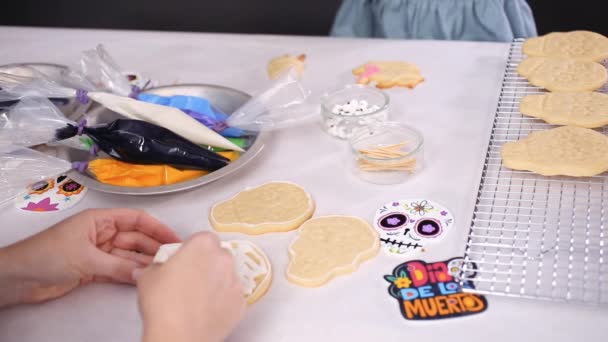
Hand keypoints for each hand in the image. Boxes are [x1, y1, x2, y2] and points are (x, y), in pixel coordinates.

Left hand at [0, 208, 179, 306]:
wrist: (19, 277)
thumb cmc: (46, 254)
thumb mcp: (86, 258)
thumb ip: (117, 267)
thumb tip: (144, 272)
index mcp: (100, 220)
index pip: (136, 219)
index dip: (156, 227)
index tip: (173, 238)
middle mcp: (102, 233)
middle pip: (135, 238)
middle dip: (153, 247)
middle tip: (172, 258)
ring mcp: (99, 252)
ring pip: (129, 256)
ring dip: (144, 263)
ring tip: (163, 270)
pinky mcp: (94, 270)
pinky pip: (119, 270)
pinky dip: (131, 274)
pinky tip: (145, 278)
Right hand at [137, 232, 245, 341]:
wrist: (179, 335)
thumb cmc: (162, 303)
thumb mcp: (147, 277)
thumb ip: (155, 266)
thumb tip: (153, 269)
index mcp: (203, 245)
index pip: (201, 239)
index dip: (191, 249)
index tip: (183, 260)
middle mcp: (224, 259)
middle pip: (217, 255)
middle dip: (206, 264)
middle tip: (189, 279)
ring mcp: (235, 282)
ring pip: (227, 276)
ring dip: (216, 282)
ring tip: (197, 299)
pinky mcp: (241, 303)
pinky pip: (232, 297)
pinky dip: (222, 302)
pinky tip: (206, 311)